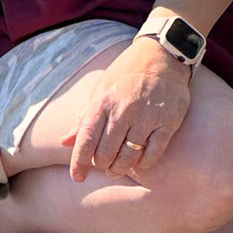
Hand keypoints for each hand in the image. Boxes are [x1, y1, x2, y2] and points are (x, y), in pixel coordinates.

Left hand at [68, 37, 192, 182]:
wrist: (162, 55)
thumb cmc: (126, 74)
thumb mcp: (100, 90)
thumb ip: (83, 118)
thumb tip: (64, 142)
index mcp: (102, 101)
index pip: (86, 140)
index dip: (79, 162)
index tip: (77, 177)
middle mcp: (123, 110)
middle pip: (106, 153)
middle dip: (101, 165)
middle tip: (103, 165)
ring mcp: (147, 116)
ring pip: (128, 157)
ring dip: (120, 168)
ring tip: (117, 168)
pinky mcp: (168, 122)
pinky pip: (152, 154)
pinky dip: (143, 163)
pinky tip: (138, 161)